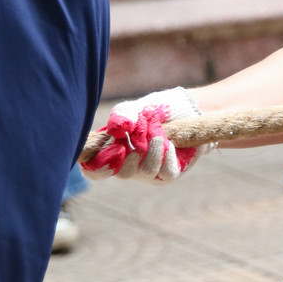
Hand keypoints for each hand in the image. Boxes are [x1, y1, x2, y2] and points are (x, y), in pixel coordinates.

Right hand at [81, 87, 209, 182]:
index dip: (98, 166)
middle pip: (122, 173)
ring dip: (152, 147)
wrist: (187, 109)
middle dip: (135, 147)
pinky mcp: (170, 173)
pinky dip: (166, 154)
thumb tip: (117, 128)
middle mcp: (128, 166)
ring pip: (145, 171)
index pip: (94, 170)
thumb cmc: (156, 109)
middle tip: (142, 127)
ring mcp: (149, 172)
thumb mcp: (136, 108)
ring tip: (158, 131)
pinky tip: (169, 142)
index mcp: (112, 152)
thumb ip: (122, 115)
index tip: (116, 148)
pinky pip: (166, 172)